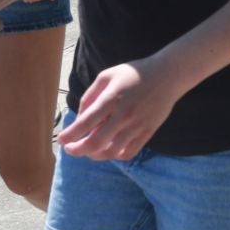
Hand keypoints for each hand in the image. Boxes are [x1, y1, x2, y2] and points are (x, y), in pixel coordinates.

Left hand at [58, 59, 186, 161]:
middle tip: (70, 149)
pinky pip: (129, 152)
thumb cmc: (133, 73)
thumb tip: (80, 118)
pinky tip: (108, 151)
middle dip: (78, 150)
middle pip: (96, 142)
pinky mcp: (148, 132)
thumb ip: (90, 96)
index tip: (61, 140)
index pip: (86, 122)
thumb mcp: (107, 76)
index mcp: (111, 98)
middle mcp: (123, 115)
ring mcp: (137, 125)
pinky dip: (115, 156)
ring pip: (111, 152)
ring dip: (95, 155)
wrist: (167, 75)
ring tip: (88, 151)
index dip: (70, 135)